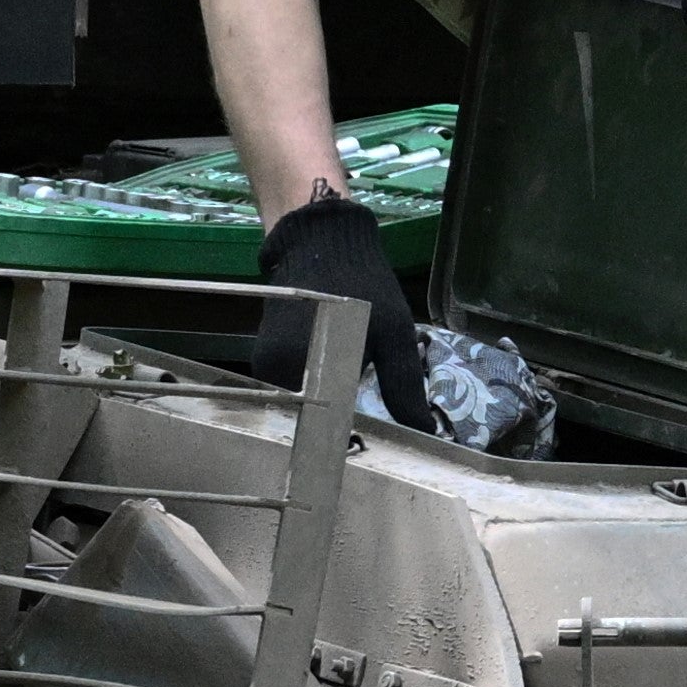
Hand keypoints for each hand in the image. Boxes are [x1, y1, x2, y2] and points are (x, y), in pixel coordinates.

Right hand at [252, 192, 426, 426]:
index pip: (322, 427)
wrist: (321, 240)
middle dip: (334, 423)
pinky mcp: (263, 357)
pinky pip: (290, 386)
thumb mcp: (393, 335)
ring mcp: (263, 365)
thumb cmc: (362, 285)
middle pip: (307, 416)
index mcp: (301, 368)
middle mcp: (272, 372)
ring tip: (352, 406)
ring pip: (298, 403)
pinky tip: (334, 383)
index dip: (346, 440)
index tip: (369, 446)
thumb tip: (423, 431)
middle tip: (366, 425)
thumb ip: (402, 386)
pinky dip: (311, 388)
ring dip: (322, 406)